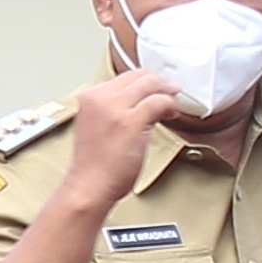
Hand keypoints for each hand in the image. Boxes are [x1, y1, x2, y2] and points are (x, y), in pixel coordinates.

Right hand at [56, 65, 196, 199]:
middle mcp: (100, 98)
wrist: (88, 186)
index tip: (154, 87)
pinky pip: (159, 102)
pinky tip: (171, 114)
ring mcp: (115, 108)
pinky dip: (170, 105)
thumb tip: (138, 104)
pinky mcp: (131, 121)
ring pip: (150, 84)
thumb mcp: (97, 126)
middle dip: (158, 82)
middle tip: (170, 90)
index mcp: (90, 97)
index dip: (143, 80)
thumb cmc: (93, 165)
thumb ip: (113, 110)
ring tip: (173, 101)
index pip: (123, 77)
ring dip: (166, 91)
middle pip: (137, 76)